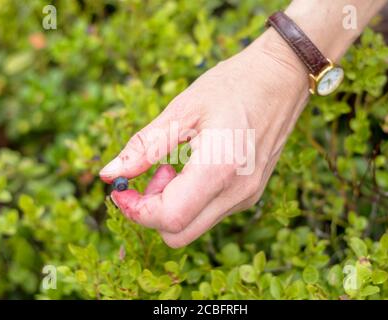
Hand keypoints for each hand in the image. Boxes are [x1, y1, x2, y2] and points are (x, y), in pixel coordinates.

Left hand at [100, 29, 309, 247]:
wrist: (280, 79)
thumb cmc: (232, 86)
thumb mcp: (182, 110)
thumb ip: (143, 146)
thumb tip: (107, 174)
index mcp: (218, 169)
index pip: (168, 218)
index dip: (135, 209)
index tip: (121, 187)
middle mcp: (237, 193)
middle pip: (178, 234)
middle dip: (151, 212)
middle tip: (151, 174)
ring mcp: (247, 197)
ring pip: (193, 227)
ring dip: (171, 207)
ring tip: (175, 167)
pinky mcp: (250, 195)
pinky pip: (209, 214)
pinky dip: (190, 201)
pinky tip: (193, 169)